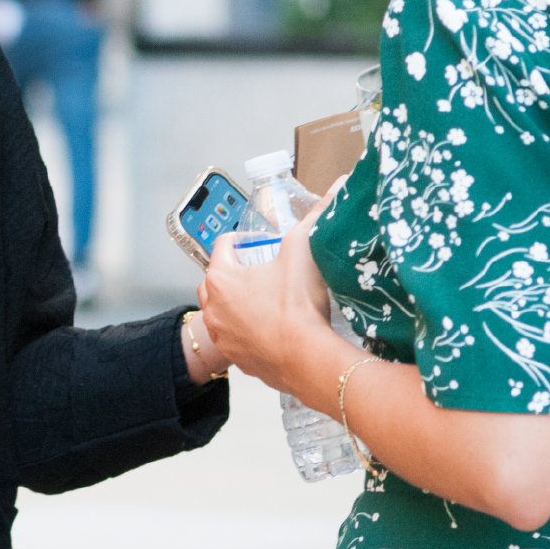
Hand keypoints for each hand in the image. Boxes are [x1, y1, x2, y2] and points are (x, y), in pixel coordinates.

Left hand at [198, 212, 330, 392]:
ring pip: (223, 311)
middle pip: (217, 278)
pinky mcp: (237, 358)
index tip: (265, 241)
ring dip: (239, 302)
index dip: (246, 237)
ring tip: (268, 299)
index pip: (224, 243)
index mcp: (221, 277)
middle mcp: (213, 307)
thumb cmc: (297, 306)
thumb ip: (314, 220)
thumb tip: (336, 190)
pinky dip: (248, 330)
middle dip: (237, 271)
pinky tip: (273, 327)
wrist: (307, 358)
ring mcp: (222, 335)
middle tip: (264, 270)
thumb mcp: (303, 253)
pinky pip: (237, 337)